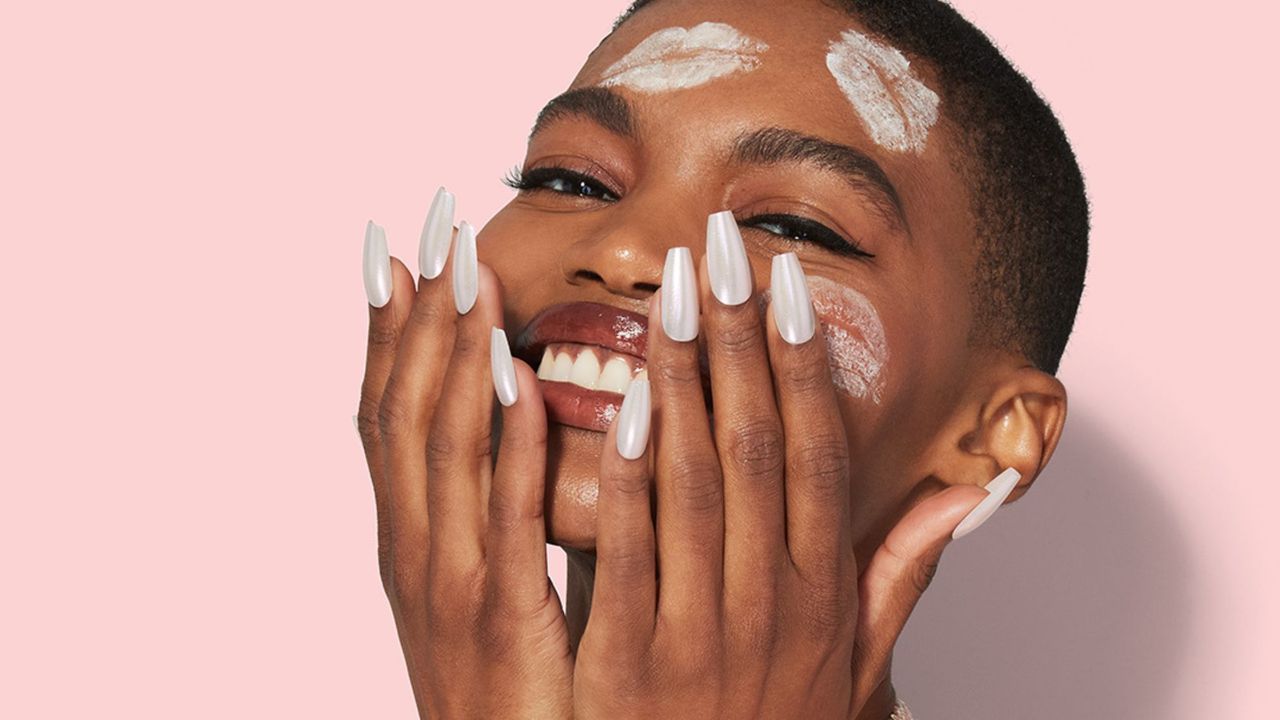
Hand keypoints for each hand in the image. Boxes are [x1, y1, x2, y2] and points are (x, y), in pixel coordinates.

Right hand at [356, 218, 571, 718]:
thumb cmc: (509, 684)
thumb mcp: (484, 583)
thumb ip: (493, 505)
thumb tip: (515, 414)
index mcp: (413, 536)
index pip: (389, 410)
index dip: (389, 327)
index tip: (399, 245)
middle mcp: (415, 547)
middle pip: (405, 409)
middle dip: (418, 315)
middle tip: (434, 225)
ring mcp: (448, 582)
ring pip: (439, 447)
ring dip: (452, 354)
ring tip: (470, 272)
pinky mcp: (499, 618)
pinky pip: (504, 518)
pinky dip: (508, 444)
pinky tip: (521, 380)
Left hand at [572, 245, 999, 718]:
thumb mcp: (857, 658)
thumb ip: (902, 572)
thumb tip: (969, 493)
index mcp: (822, 588)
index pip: (818, 449)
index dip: (803, 361)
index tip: (784, 285)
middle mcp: (772, 598)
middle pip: (758, 442)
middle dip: (736, 339)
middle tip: (718, 251)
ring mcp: (702, 628)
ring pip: (695, 479)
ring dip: (681, 379)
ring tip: (664, 295)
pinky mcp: (631, 658)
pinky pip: (628, 549)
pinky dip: (626, 474)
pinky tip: (619, 404)